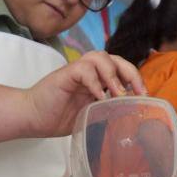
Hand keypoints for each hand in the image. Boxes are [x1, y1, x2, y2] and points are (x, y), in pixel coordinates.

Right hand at [23, 51, 146, 137]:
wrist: (31, 118)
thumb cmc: (57, 118)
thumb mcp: (89, 117)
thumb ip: (106, 112)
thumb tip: (130, 118)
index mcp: (97, 80)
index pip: (122, 70)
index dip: (136, 79)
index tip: (145, 97)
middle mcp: (89, 72)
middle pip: (116, 59)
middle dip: (131, 73)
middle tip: (139, 92)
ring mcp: (77, 71)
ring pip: (100, 57)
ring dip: (113, 74)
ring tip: (118, 94)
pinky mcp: (65, 74)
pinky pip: (83, 69)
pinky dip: (94, 81)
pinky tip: (98, 96)